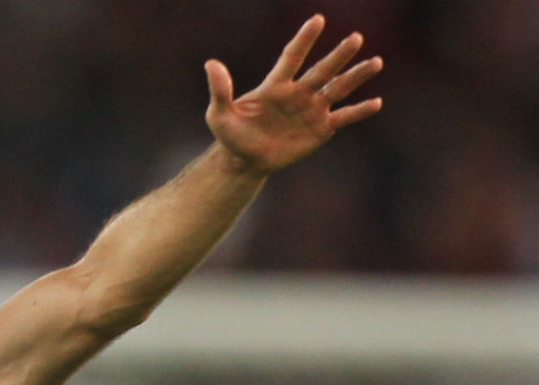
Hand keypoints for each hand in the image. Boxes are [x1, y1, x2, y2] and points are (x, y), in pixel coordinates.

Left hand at [204, 14, 382, 174]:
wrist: (244, 160)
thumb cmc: (230, 134)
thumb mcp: (218, 114)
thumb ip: (220, 90)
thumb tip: (211, 64)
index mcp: (276, 85)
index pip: (293, 57)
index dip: (304, 39)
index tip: (317, 19)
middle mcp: (298, 93)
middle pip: (321, 70)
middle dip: (338, 55)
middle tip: (356, 38)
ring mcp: (311, 110)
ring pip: (338, 89)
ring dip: (356, 76)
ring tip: (376, 62)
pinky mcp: (320, 129)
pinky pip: (343, 117)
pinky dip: (359, 111)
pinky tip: (376, 102)